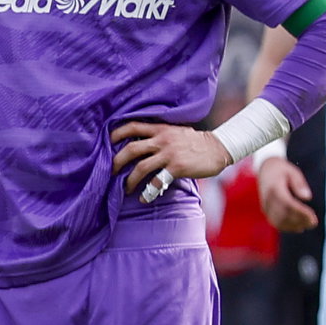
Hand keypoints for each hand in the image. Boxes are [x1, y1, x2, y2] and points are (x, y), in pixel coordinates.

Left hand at [110, 118, 232, 201]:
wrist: (218, 148)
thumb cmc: (195, 141)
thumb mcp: (175, 131)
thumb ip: (158, 133)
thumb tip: (138, 140)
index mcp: (160, 129)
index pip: (132, 126)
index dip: (116, 133)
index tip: (106, 142)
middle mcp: (162, 140)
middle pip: (130, 149)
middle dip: (116, 161)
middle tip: (111, 171)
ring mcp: (169, 154)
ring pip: (140, 167)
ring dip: (129, 180)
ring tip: (125, 188)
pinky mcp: (177, 167)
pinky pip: (157, 182)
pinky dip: (148, 192)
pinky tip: (144, 198)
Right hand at [257, 152, 319, 230]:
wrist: (265, 169)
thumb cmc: (281, 170)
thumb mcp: (293, 172)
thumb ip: (299, 184)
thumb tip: (307, 197)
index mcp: (274, 189)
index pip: (288, 205)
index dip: (301, 213)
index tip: (313, 217)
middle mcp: (268, 199)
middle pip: (283, 215)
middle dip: (299, 221)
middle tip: (313, 223)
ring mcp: (265, 206)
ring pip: (278, 221)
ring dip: (293, 226)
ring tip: (308, 226)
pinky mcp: (265, 210)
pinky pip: (275, 222)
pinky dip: (287, 227)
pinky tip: (298, 227)